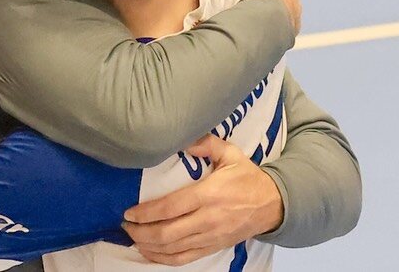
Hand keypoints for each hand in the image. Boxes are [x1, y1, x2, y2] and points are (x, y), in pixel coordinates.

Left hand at [122, 135, 283, 265]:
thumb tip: (183, 139)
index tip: (129, 212)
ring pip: (173, 248)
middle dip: (141, 231)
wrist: (273, 205)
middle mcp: (208, 219)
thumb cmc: (247, 178)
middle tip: (126, 225)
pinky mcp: (213, 247)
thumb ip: (206, 143)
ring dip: (148, 245)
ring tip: (133, 237)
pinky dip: (163, 259)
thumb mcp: (230, 154)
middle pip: (167, 232)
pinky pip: (184, 258)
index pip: (171, 207)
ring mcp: (210, 236)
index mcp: (209, 194)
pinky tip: (150, 252)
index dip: (146, 212)